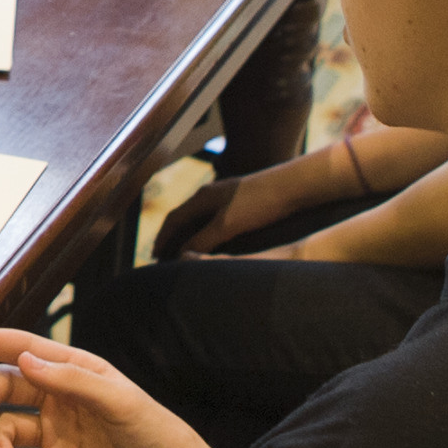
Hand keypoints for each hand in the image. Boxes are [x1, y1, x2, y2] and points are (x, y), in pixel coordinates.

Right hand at [154, 162, 328, 261]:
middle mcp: (209, 196)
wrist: (292, 186)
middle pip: (183, 220)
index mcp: (202, 197)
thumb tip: (181, 255)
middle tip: (166, 261)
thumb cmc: (259, 202)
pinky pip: (213, 222)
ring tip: (185, 257)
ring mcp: (225, 199)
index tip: (154, 258)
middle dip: (173, 240)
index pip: (173, 220)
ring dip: (189, 239)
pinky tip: (211, 248)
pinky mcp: (239, 204)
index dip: (162, 240)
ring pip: (199, 222)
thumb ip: (203, 239)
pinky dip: (205, 236)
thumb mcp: (228, 225)